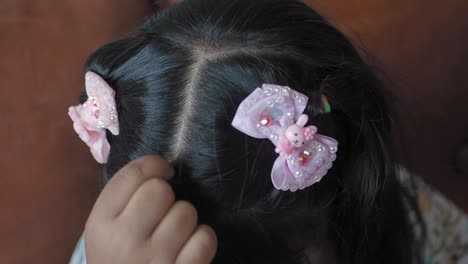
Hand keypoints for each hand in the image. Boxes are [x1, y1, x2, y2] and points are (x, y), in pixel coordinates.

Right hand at [84, 156, 216, 263]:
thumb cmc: (118, 259)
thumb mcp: (104, 231)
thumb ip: (122, 199)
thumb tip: (158, 165)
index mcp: (100, 224)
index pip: (132, 175)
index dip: (154, 164)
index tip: (164, 171)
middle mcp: (124, 241)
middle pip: (160, 190)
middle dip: (167, 195)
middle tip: (163, 211)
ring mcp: (154, 260)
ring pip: (186, 212)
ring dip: (185, 220)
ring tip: (174, 234)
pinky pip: (205, 238)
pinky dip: (202, 240)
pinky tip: (189, 248)